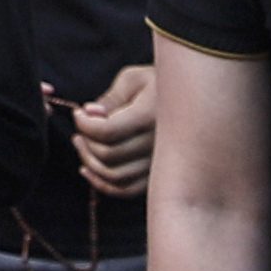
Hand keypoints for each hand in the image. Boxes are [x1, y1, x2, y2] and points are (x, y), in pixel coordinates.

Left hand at [67, 67, 159, 199]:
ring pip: (113, 176)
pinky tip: (86, 168)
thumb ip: (111, 98)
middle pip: (107, 155)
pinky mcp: (156, 175)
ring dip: (89, 162)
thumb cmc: (157, 84)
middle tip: (81, 126)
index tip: (79, 112)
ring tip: (81, 143)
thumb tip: (90, 113)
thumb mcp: (133, 79)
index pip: (107, 131)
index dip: (84, 124)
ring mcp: (159, 164)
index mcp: (151, 116)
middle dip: (85, 140)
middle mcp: (158, 145)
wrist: (191, 101)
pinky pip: (124, 190)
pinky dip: (101, 183)